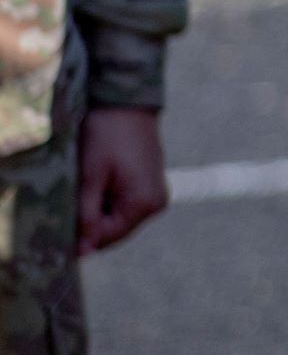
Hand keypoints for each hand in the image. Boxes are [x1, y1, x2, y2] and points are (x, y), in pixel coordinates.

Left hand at [76, 107, 166, 253]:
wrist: (127, 102)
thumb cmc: (107, 136)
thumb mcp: (91, 177)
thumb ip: (87, 216)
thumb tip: (83, 252)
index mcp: (145, 204)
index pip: (106, 238)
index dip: (80, 233)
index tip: (64, 215)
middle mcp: (156, 203)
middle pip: (112, 231)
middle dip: (90, 220)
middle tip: (75, 195)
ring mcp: (155, 193)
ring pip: (116, 219)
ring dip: (96, 209)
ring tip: (88, 184)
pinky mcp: (149, 185)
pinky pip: (123, 205)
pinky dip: (106, 199)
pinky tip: (98, 180)